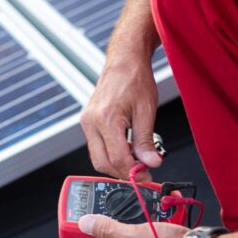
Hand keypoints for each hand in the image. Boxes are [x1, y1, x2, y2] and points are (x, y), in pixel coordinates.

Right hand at [80, 59, 162, 181]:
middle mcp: (91, 122)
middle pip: (103, 163)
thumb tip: (151, 162)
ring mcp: (87, 122)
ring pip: (98, 158)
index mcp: (105, 119)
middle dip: (123, 172)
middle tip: (143, 173)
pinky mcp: (88, 122)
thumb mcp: (146, 111)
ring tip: (137, 160)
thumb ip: (146, 141)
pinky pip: (97, 147)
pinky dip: (111, 154)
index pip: (117, 158)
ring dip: (117, 164)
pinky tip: (127, 149)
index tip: (147, 176)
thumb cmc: (135, 79)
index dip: (133, 172)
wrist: (124, 61)